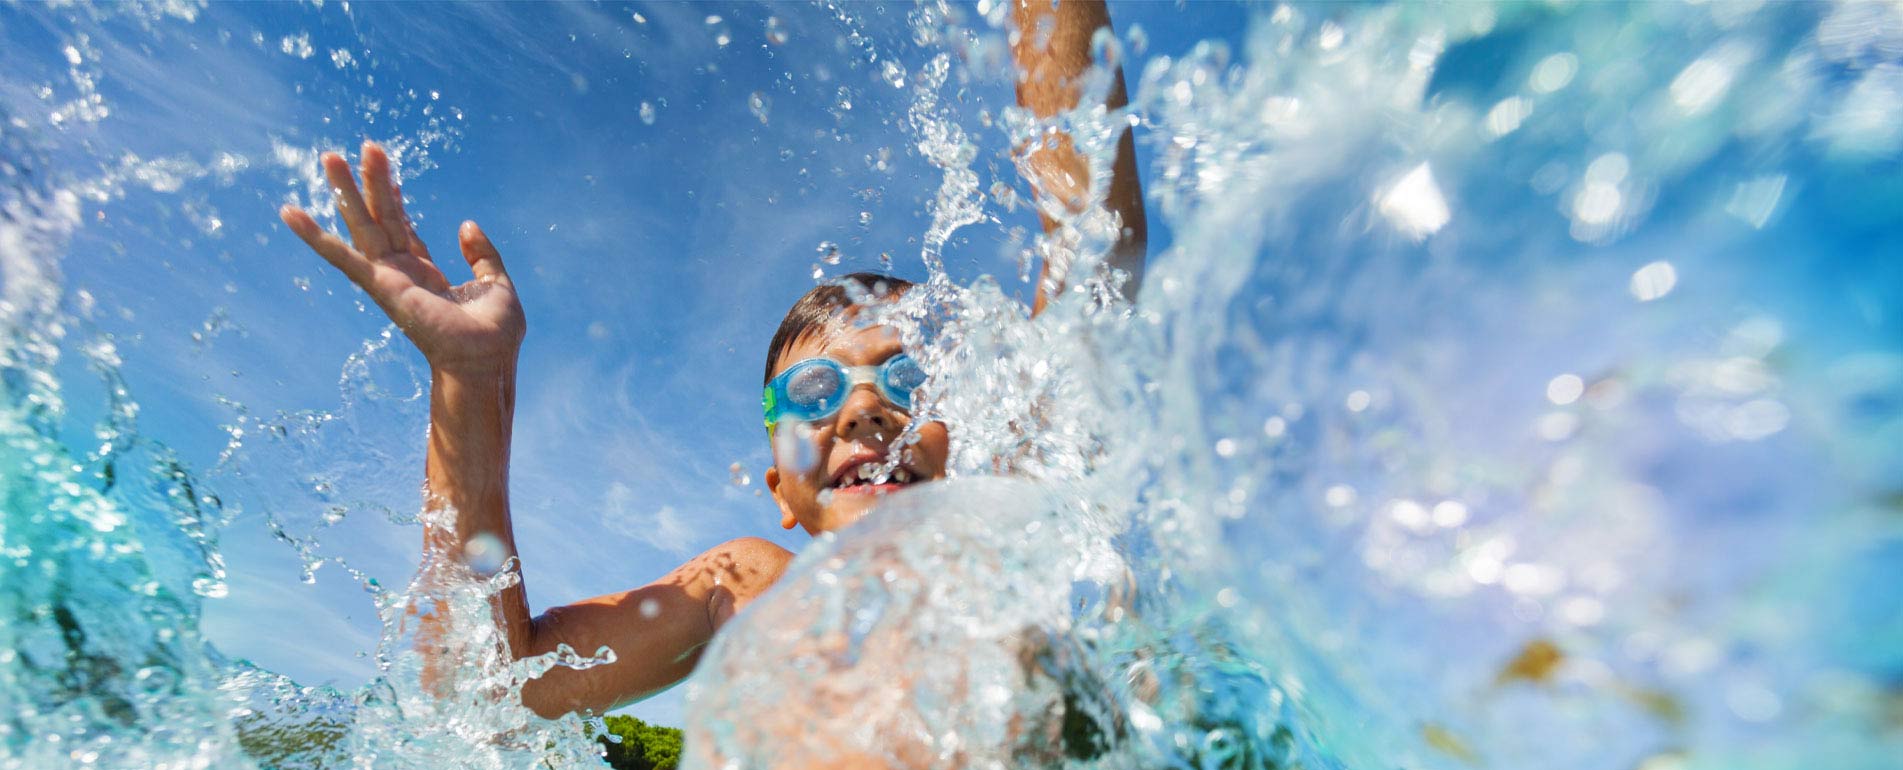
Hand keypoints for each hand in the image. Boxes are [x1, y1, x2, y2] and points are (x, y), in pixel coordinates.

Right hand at [280, 141, 524, 375]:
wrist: (487, 360)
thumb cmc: (494, 334)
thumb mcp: (496, 284)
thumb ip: (483, 254)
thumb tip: (465, 224)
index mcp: (427, 274)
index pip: (404, 229)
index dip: (397, 200)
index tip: (389, 173)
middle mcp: (402, 273)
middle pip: (382, 218)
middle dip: (372, 183)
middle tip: (366, 145)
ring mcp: (388, 278)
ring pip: (363, 225)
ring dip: (346, 191)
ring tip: (330, 156)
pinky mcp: (381, 285)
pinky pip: (343, 257)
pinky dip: (315, 236)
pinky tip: (290, 214)